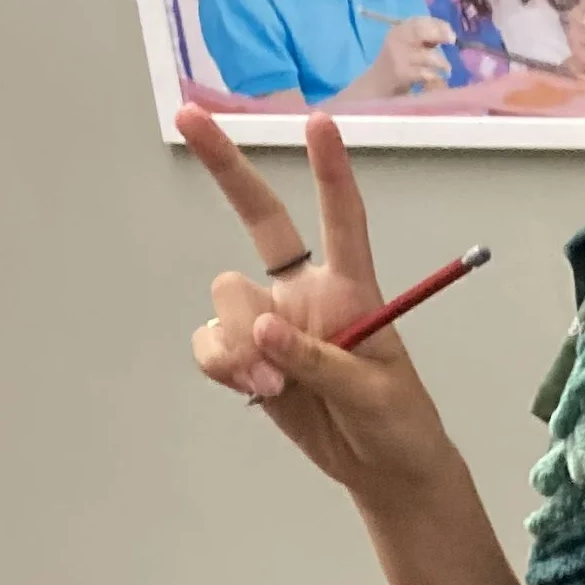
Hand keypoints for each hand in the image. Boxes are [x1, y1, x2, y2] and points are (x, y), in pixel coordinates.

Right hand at [180, 106, 452, 503]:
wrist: (381, 469)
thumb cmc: (396, 423)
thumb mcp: (372, 393)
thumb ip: (319, 361)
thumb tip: (264, 329)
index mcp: (352, 289)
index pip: (342, 220)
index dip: (331, 173)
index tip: (320, 123)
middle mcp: (306, 291)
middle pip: (261, 219)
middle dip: (226, 168)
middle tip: (188, 114)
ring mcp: (271, 320)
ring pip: (226, 297)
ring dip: (237, 341)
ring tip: (269, 386)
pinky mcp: (247, 356)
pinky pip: (210, 341)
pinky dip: (221, 363)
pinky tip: (251, 390)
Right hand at [372, 16, 452, 94]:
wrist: (377, 84)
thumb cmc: (398, 64)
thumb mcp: (407, 45)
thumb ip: (424, 38)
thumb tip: (447, 33)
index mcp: (399, 30)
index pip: (419, 21)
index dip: (438, 24)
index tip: (451, 32)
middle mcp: (397, 40)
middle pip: (420, 31)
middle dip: (440, 34)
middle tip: (452, 41)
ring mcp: (398, 57)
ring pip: (427, 55)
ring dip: (442, 62)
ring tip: (447, 69)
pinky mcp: (401, 74)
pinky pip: (424, 73)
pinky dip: (435, 75)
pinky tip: (437, 78)